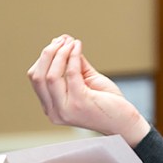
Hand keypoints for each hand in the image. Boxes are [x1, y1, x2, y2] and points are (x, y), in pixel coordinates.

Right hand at [27, 35, 149, 145]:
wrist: (125, 122)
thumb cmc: (108, 103)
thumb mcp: (86, 80)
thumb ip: (73, 63)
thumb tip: (62, 41)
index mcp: (52, 108)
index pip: (37, 79)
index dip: (44, 58)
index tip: (57, 43)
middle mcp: (55, 112)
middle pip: (38, 77)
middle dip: (48, 54)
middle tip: (61, 40)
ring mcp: (65, 110)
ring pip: (51, 75)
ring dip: (60, 54)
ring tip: (71, 42)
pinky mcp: (80, 103)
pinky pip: (71, 74)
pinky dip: (74, 57)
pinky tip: (78, 47)